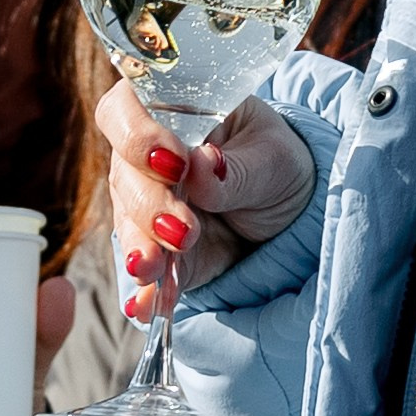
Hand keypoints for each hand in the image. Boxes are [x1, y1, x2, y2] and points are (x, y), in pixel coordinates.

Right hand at [97, 83, 318, 323]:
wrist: (291, 210)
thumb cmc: (277, 162)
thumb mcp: (273, 158)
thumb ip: (237, 167)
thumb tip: (203, 164)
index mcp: (171, 111)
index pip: (126, 109)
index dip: (137, 134)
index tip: (172, 162)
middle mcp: (147, 156)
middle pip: (124, 173)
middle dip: (148, 205)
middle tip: (183, 229)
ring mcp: (147, 205)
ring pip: (128, 223)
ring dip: (140, 248)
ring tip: (154, 270)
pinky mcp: (160, 251)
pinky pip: (147, 270)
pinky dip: (147, 289)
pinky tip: (145, 306)